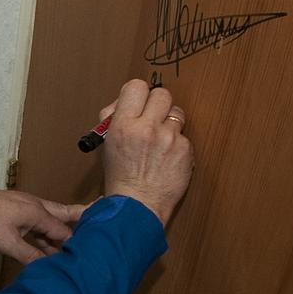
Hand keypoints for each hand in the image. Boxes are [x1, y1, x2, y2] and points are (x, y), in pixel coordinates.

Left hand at [0, 184, 86, 264]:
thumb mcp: (8, 243)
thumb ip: (30, 256)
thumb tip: (49, 268)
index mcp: (40, 213)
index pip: (65, 232)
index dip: (76, 244)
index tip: (90, 254)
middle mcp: (39, 207)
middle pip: (67, 215)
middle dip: (83, 221)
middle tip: (103, 224)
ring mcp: (29, 206)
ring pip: (53, 219)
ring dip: (63, 231)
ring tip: (78, 242)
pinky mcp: (20, 210)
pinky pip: (40, 221)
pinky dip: (47, 232)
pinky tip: (48, 244)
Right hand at [99, 79, 193, 226]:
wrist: (137, 206)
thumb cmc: (120, 179)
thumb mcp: (107, 145)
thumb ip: (115, 121)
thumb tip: (121, 105)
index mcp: (123, 125)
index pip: (135, 87)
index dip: (138, 94)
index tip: (139, 102)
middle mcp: (146, 128)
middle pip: (161, 93)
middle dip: (158, 104)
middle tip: (154, 118)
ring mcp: (168, 138)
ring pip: (177, 113)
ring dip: (170, 123)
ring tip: (161, 141)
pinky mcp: (185, 150)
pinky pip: (184, 136)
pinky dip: (177, 145)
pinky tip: (168, 158)